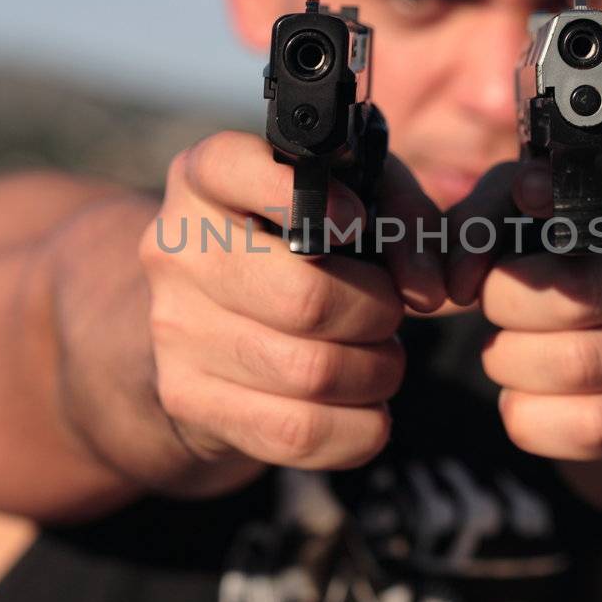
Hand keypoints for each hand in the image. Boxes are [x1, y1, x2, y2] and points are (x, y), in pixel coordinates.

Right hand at [139, 131, 444, 475]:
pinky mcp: (186, 397)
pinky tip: (368, 410)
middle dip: (376, 312)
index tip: (357, 221)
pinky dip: (358, 429)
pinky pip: (295, 433)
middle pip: (304, 299)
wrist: (216, 320)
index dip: (312, 200)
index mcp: (206, 177)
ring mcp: (173, 327)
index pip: (233, 168)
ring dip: (376, 372)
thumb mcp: (357, 200)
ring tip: (380, 358)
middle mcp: (175, 248)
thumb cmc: (304, 245)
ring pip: (309, 373)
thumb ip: (405, 220)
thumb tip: (428, 291)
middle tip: (390, 313)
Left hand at [446, 138, 601, 466]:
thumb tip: (461, 277)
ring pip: (578, 364)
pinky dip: (531, 415)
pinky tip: (525, 395)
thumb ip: (484, 217)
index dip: (583, 179)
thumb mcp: (527, 213)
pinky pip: (591, 427)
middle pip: (581, 290)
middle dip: (506, 302)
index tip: (526, 194)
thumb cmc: (570, 259)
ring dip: (511, 361)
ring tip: (507, 348)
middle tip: (490, 302)